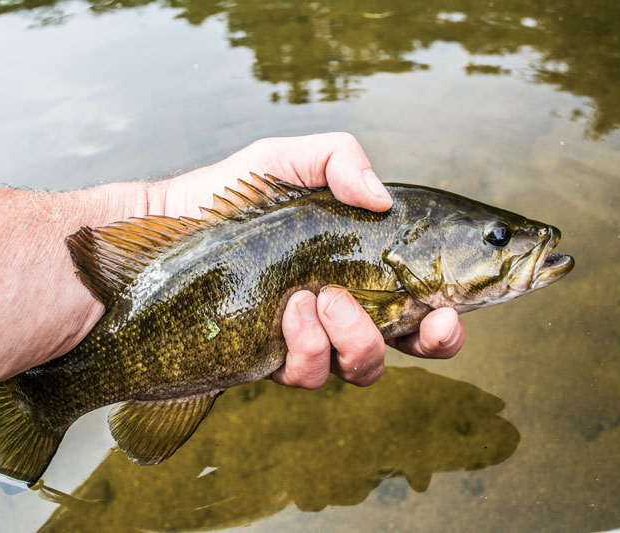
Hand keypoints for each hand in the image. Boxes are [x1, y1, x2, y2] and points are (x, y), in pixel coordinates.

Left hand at [153, 132, 465, 388]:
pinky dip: (309, 345)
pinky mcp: (270, 359)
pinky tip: (289, 310)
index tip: (451, 309)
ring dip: (357, 336)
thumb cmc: (231, 196)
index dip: (446, 318)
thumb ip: (339, 159)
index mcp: (359, 269)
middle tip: (421, 318)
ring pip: (361, 367)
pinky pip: (309, 373)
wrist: (168, 228)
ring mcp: (306, 339)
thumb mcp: (287, 160)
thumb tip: (382, 197)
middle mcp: (340, 310)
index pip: (420, 303)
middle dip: (428, 342)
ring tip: (321, 297)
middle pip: (405, 347)